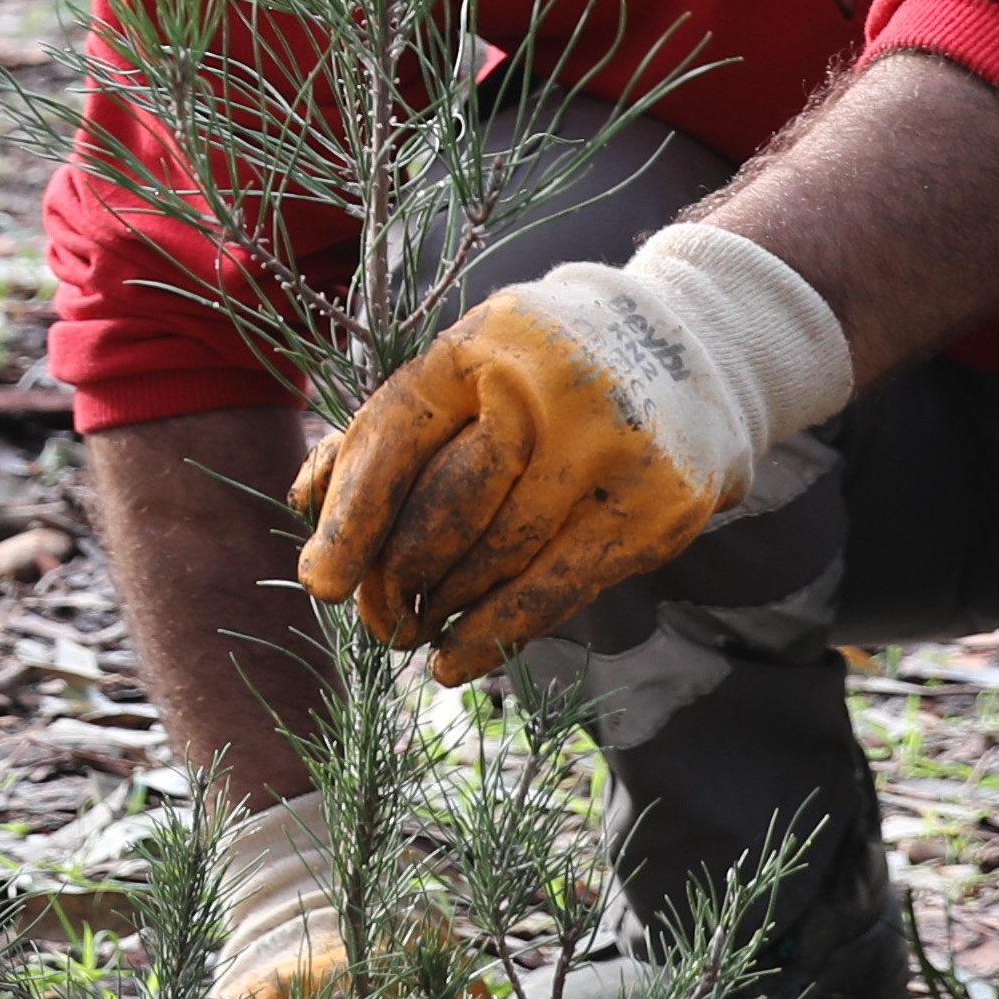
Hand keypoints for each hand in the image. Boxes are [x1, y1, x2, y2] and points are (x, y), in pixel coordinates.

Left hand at [291, 226, 850, 685]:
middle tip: (373, 618)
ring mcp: (615, 444)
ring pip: (505, 554)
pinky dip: (502, 631)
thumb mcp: (464, 366)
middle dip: (398, 575)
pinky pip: (564, 584)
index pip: (398, 438)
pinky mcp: (663, 502)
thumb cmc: (542, 368)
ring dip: (447, 607)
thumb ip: (383, 430)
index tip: (320, 583)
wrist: (694, 344)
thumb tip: (303, 504)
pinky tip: (460, 656)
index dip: (353, 518)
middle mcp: (551, 386)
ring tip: (411, 636)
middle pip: (450, 505)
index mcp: (483, 343)